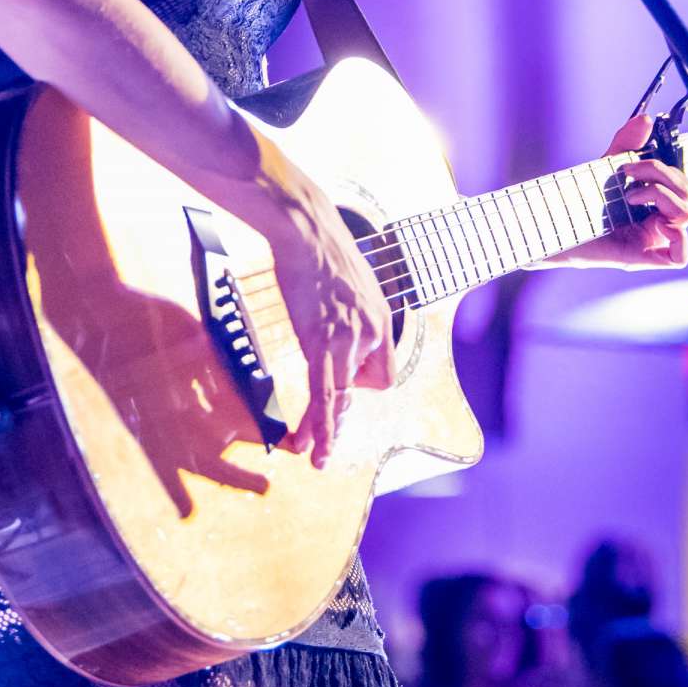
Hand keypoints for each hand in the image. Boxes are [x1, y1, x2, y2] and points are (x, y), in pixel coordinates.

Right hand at [260, 167, 396, 467]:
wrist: (305, 227)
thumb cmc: (319, 245)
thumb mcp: (348, 278)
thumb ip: (349, 306)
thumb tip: (334, 312)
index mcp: (379, 318)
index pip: (383, 371)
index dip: (363, 381)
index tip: (341, 375)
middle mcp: (371, 332)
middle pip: (368, 385)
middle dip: (344, 399)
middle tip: (320, 409)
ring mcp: (346, 338)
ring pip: (342, 399)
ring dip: (328, 431)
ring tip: (317, 459)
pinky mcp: (319, 342)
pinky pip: (322, 393)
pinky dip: (317, 423)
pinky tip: (309, 444)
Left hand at [547, 111, 687, 270]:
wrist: (550, 223)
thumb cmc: (579, 199)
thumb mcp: (606, 166)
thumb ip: (626, 144)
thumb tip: (645, 120)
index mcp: (657, 200)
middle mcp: (659, 220)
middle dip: (664, 174)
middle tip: (630, 171)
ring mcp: (652, 240)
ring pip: (686, 215)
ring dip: (661, 195)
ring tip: (630, 194)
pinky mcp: (641, 258)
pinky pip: (679, 256)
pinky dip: (676, 236)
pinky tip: (653, 221)